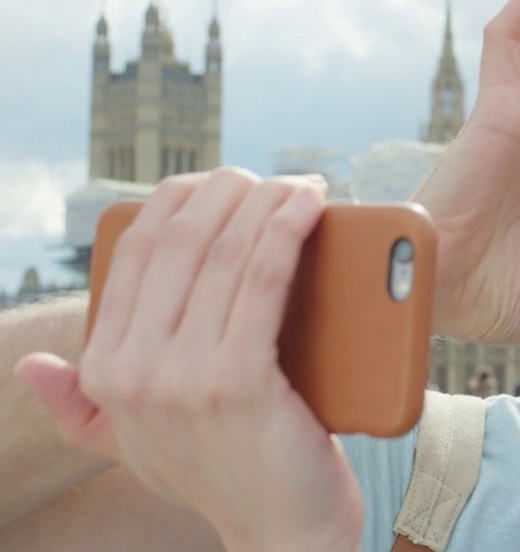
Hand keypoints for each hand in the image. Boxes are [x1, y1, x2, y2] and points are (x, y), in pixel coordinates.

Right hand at [16, 170, 361, 551]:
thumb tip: (34, 366)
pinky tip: (309, 207)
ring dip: (267, 201)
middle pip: (182, 241)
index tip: (223, 181)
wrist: (282, 532)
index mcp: (105, 370)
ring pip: (226, 252)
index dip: (180, 200)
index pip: (136, 253)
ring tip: (303, 184)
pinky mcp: (238, 382)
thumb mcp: (133, 445)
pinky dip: (287, 232)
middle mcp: (133, 370)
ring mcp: (183, 377)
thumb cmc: (221, 475)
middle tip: (271, 178)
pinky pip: (262, 281)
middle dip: (229, 190)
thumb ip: (80, 406)